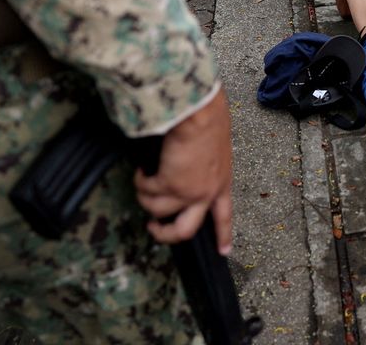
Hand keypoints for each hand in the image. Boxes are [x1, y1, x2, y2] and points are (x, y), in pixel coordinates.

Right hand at [134, 87, 233, 252]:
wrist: (199, 114)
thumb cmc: (210, 120)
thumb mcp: (217, 148)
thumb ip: (207, 164)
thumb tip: (190, 168)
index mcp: (223, 182)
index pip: (225, 215)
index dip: (223, 235)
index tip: (223, 251)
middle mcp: (206, 192)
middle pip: (185, 230)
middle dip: (165, 235)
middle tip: (153, 228)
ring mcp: (187, 191)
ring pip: (157, 211)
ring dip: (145, 198)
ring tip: (143, 183)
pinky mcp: (168, 184)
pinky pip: (146, 190)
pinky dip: (140, 180)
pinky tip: (141, 170)